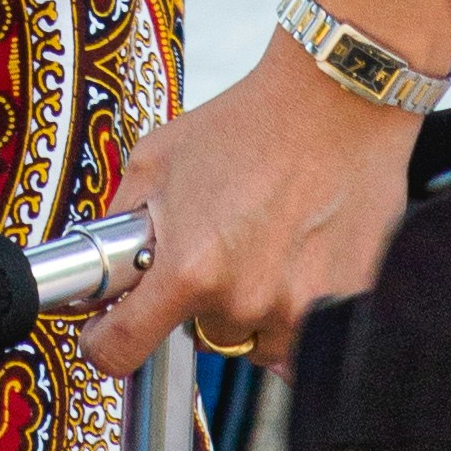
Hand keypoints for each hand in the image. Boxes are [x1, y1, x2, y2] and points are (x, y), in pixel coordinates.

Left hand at [81, 39, 417, 382]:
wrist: (335, 101)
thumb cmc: (248, 123)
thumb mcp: (157, 158)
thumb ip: (123, 221)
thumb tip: (101, 270)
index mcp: (190, 267)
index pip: (123, 348)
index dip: (105, 346)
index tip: (108, 338)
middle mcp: (243, 299)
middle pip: (201, 333)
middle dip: (202, 298)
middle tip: (222, 242)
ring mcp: (299, 311)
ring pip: (255, 341)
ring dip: (254, 308)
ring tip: (269, 243)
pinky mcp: (349, 307)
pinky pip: (307, 339)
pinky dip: (300, 311)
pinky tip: (303, 258)